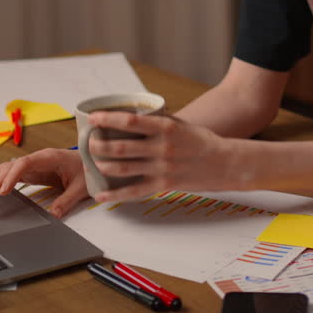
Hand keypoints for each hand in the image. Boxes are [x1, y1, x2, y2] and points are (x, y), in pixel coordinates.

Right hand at [0, 148, 89, 217]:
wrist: (94, 161)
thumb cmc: (89, 169)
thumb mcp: (81, 187)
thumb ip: (66, 201)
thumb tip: (54, 216)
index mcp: (50, 157)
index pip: (25, 163)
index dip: (12, 176)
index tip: (4, 190)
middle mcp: (39, 159)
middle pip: (12, 167)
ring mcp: (34, 164)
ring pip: (8, 169)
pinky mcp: (34, 172)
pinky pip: (13, 174)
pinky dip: (0, 179)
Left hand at [85, 112, 234, 202]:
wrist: (225, 163)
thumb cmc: (202, 141)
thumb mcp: (181, 124)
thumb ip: (158, 122)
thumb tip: (131, 118)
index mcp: (166, 128)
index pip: (131, 121)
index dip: (108, 119)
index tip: (93, 118)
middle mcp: (162, 147)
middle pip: (121, 146)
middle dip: (99, 144)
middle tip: (88, 141)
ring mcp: (162, 168)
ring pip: (123, 168)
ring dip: (102, 165)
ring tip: (91, 161)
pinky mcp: (163, 184)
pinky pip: (134, 191)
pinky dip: (115, 194)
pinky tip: (101, 194)